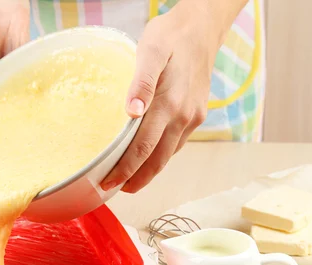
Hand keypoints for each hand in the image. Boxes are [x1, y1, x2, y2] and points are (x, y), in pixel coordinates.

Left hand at [101, 1, 227, 192]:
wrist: (202, 27)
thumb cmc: (170, 36)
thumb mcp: (150, 50)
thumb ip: (140, 82)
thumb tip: (131, 113)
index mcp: (169, 104)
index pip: (143, 148)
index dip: (125, 169)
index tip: (108, 182)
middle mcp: (183, 116)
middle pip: (157, 159)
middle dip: (135, 179)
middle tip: (114, 190)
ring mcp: (192, 117)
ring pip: (169, 154)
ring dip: (149, 172)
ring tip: (129, 182)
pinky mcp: (196, 115)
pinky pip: (177, 143)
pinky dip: (161, 156)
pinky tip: (149, 159)